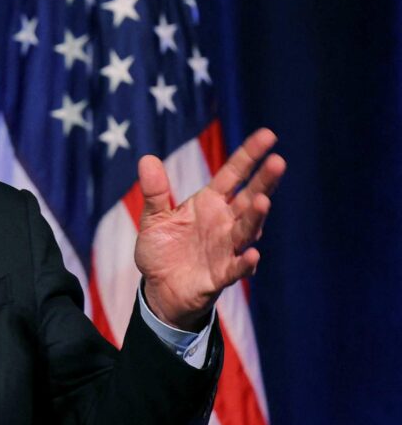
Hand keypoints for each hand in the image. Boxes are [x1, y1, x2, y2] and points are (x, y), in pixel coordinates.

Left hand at [134, 128, 285, 330]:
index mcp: (210, 203)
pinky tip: (252, 255)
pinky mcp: (222, 275)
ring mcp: (227, 248)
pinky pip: (237, 268)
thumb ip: (154, 191)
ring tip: (263, 202)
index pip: (233, 174)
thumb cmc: (162, 249)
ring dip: (256, 217)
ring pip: (247, 230)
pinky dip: (245, 263)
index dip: (249, 156)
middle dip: (264, 181)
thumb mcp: (153, 218)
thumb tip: (147, 158)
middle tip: (278, 162)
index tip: (268, 135)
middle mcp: (225, 222)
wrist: (160, 288)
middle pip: (250, 198)